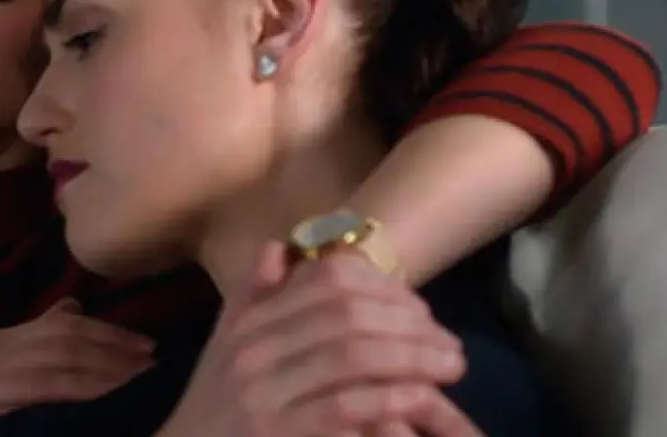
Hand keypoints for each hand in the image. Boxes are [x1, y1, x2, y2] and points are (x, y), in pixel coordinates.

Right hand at [0, 298, 154, 436]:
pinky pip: (20, 415)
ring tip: (135, 394)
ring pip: (46, 381)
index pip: (61, 328)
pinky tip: (89, 419)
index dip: (111, 336)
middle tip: (153, 373)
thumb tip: (73, 308)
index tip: (151, 351)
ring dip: (97, 388)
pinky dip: (60, 414)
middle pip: (59, 350)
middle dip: (113, 361)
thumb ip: (33, 341)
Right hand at [161, 243, 479, 436]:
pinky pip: (348, 406)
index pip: (327, 279)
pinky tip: (421, 397)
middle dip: (411, 324)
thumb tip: (278, 248)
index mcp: (249, 321)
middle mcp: (253, 349)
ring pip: (354, 356)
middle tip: (450, 342)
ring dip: (414, 357)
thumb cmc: (216, 407)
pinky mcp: (278, 434)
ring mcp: (264, 394)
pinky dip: (392, 397)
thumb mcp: (226, 347)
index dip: (384, 287)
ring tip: (450, 367)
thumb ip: (253, 298)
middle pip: (348, 313)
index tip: (420, 308)